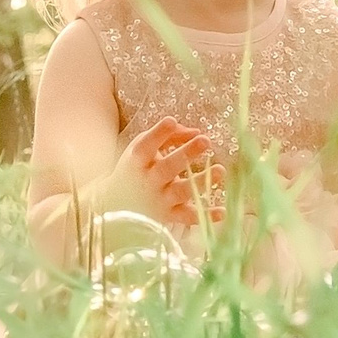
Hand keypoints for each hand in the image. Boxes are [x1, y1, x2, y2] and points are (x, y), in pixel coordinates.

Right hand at [95, 117, 223, 228]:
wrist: (115, 206)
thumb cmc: (135, 169)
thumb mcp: (143, 148)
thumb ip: (169, 136)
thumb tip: (198, 131)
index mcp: (137, 161)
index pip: (145, 146)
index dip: (157, 134)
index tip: (170, 121)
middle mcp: (148, 181)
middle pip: (167, 168)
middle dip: (186, 154)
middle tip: (205, 140)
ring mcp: (159, 200)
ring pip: (181, 192)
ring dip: (201, 181)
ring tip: (220, 170)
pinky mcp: (169, 216)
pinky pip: (188, 217)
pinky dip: (205, 215)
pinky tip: (222, 212)